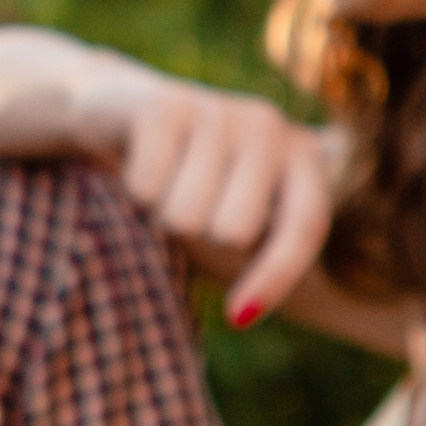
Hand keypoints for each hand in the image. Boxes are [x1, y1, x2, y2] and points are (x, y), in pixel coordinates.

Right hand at [106, 76, 337, 325]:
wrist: (120, 108)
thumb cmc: (191, 176)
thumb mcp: (239, 210)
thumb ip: (269, 249)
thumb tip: (248, 315)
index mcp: (302, 153)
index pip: (305, 227)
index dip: (275, 278)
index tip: (237, 319)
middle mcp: (268, 124)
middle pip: (234, 233)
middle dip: (200, 236)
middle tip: (190, 204)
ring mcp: (217, 110)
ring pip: (185, 217)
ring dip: (163, 214)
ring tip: (165, 182)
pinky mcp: (164, 107)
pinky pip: (147, 190)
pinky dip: (135, 191)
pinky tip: (139, 163)